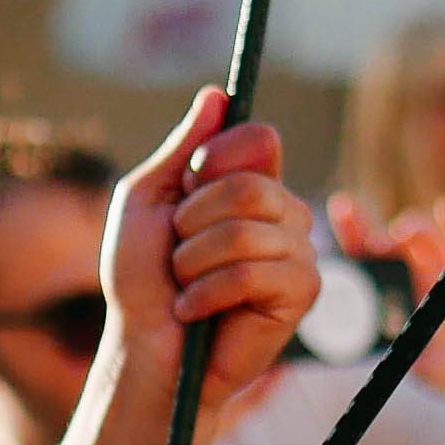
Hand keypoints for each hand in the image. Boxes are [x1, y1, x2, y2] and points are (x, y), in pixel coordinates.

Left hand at [106, 91, 320, 421]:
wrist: (145, 350)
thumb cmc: (142, 281)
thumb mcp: (145, 201)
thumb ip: (180, 149)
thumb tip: (216, 95)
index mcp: (250, 185)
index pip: (258, 138)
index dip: (215, 159)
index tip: (186, 187)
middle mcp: (282, 212)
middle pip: (249, 185)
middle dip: (192, 222)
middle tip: (178, 252)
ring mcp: (299, 252)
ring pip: (246, 231)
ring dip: (193, 262)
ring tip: (186, 286)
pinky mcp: (303, 293)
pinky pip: (253, 272)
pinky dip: (207, 292)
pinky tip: (197, 310)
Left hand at [338, 199, 444, 414]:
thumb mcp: (428, 367)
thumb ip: (413, 357)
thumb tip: (393, 354)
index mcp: (391, 296)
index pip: (360, 264)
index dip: (344, 242)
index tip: (333, 221)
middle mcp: (411, 273)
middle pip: (383, 242)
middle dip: (364, 228)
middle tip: (348, 215)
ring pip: (421, 235)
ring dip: (411, 230)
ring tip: (404, 233)